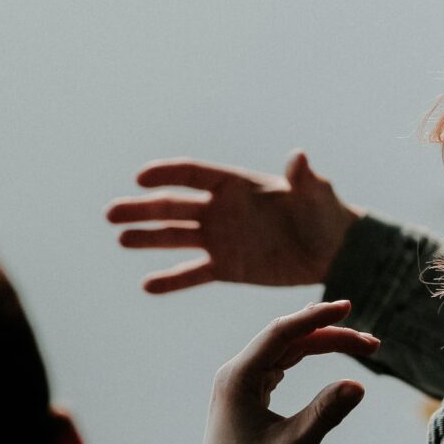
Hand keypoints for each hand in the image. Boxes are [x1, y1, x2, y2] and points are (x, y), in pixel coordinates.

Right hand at [106, 152, 360, 293]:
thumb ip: (303, 179)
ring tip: (121, 239)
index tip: (141, 178)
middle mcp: (221, 210)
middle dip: (142, 209)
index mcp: (237, 185)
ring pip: (176, 238)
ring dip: (148, 238)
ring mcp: (220, 239)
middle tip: (111, 213)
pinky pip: (193, 274)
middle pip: (174, 206)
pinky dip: (171, 280)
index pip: (193, 174)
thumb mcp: (315, 194)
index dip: (167, 174)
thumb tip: (299, 157)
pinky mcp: (226, 268)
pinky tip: (148, 285)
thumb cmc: (325, 214)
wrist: (332, 251)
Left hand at [198, 300, 376, 443]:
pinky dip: (305, 356)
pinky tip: (323, 348)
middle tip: (372, 345)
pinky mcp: (246, 397)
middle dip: (329, 335)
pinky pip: (279, 364)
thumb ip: (325, 414)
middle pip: (287, 339)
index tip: (347, 307)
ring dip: (321, 345)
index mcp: (237, 378)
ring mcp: (239, 384)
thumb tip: (359, 384)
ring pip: (285, 351)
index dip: (316, 318)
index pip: (281, 333)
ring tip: (361, 346)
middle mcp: (235, 374)